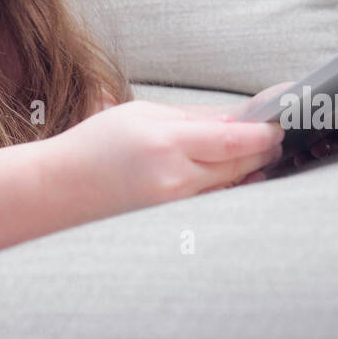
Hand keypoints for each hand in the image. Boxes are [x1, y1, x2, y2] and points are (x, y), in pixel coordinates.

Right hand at [49, 98, 285, 222]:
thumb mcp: (142, 114)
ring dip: (248, 172)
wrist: (59, 189)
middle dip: (261, 151)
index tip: (278, 126)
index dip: (262, 134)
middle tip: (276, 138)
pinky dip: (226, 190)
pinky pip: (210, 204)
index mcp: (166, 143)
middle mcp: (174, 178)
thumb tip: (236, 118)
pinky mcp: (170, 224)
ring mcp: (173, 207)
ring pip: (228, 188)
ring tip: (260, 155)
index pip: (232, 140)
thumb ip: (193, 118)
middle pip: (237, 165)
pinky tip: (234, 179)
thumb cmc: (95, 147)